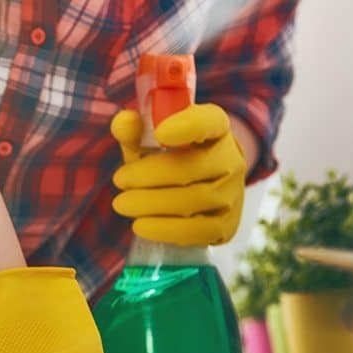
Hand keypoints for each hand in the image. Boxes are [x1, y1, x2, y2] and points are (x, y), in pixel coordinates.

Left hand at [110, 104, 245, 245]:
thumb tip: (123, 123)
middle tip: (119, 180)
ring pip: (195, 199)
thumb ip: (134, 132)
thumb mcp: (148, 143)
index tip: (160, 133)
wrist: (196, 191)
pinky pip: (200, 230)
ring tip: (122, 204)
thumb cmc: (167, 160)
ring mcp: (232, 194)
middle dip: (150, 175)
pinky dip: (166, 229)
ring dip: (152, 204)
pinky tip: (140, 226)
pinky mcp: (227, 225)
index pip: (209, 122)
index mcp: (215, 128)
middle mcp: (231, 159)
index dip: (187, 126)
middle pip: (193, 167)